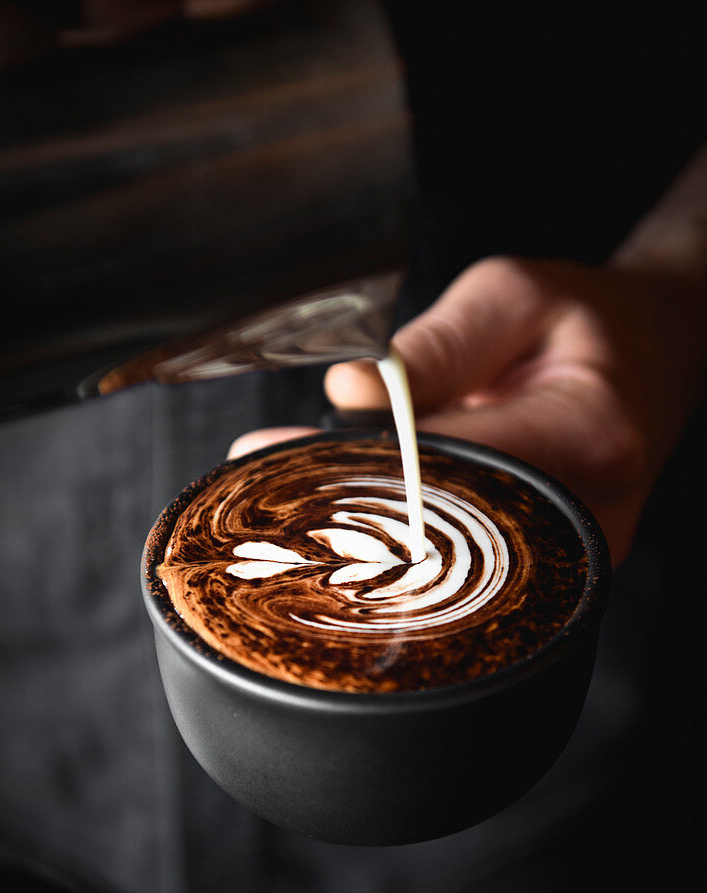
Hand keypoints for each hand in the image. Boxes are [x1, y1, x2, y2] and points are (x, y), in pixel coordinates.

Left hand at [231, 255, 705, 565]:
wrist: (653, 361)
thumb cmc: (587, 324)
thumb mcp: (513, 296)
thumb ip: (437, 344)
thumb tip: (351, 394)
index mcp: (587, 435)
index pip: (451, 466)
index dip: (357, 465)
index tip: (277, 460)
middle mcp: (586, 514)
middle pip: (447, 536)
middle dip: (346, 519)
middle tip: (264, 507)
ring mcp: (572, 554)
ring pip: (453, 568)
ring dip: (367, 544)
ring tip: (290, 521)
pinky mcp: (553, 569)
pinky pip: (469, 570)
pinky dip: (404, 548)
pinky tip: (346, 531)